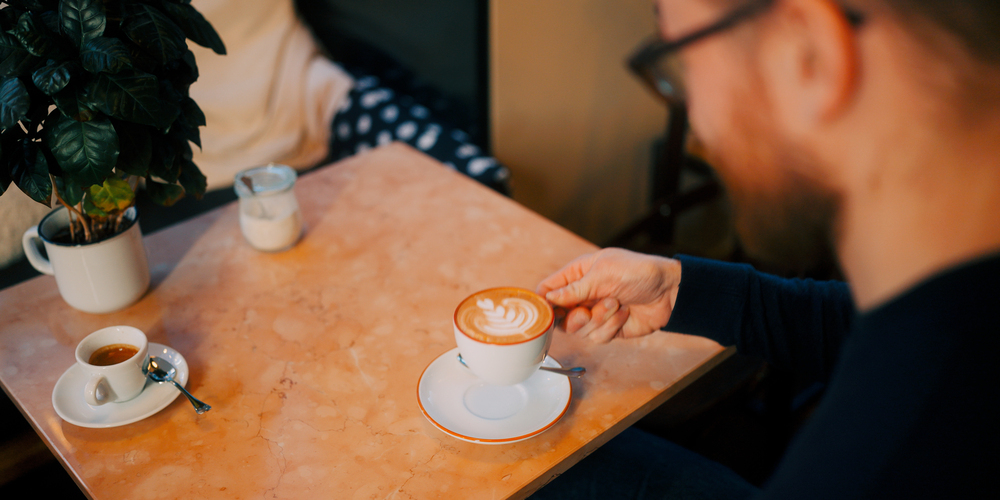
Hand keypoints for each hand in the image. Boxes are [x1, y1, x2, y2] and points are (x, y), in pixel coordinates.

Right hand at [537, 248, 681, 342]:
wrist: (668, 291)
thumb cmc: (637, 272)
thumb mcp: (603, 274)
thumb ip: (573, 289)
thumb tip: (548, 299)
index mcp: (577, 275)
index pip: (548, 290)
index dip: (543, 302)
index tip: (545, 311)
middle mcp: (583, 295)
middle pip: (560, 317)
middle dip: (574, 317)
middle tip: (586, 311)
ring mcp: (595, 313)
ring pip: (579, 330)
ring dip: (599, 319)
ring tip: (616, 304)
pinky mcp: (608, 329)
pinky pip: (597, 337)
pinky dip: (611, 327)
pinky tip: (624, 313)